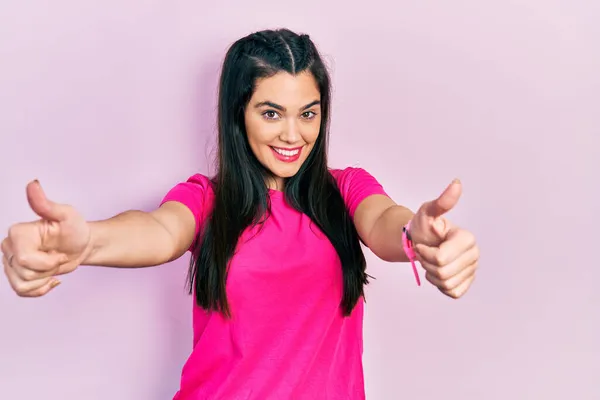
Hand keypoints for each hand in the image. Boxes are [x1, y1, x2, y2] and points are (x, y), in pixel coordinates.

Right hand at [2, 180, 90, 296]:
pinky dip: (40, 289)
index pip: (25, 259)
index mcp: (17, 232)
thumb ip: (47, 204)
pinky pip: (22, 291)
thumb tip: (33, 184)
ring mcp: (11, 262)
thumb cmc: (75, 228)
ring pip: (22, 285)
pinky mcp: (16, 275)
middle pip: (24, 273)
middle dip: (49, 269)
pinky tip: (51, 279)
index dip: (48, 262)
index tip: (61, 252)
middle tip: (59, 256)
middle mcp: (8, 247)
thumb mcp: (66, 215)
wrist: (81, 245)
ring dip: (45, 279)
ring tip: (54, 265)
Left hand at [409, 179, 478, 298]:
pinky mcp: (466, 283)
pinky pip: (451, 292)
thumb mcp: (427, 212)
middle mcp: (474, 255)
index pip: (441, 259)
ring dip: (432, 274)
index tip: (424, 244)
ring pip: (446, 284)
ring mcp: (472, 270)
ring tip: (431, 261)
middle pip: (443, 273)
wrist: (421, 241)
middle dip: (428, 264)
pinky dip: (439, 285)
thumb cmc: (424, 226)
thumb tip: (456, 183)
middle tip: (426, 253)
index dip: (426, 254)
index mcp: (467, 239)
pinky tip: (438, 271)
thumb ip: (441, 202)